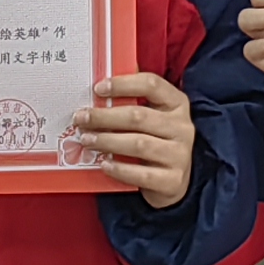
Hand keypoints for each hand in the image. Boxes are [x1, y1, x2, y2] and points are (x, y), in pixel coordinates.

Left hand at [74, 71, 198, 208]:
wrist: (175, 180)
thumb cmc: (157, 141)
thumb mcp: (154, 116)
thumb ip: (134, 100)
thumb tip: (103, 83)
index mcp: (177, 104)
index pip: (151, 85)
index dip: (123, 84)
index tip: (98, 89)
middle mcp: (182, 127)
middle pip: (139, 116)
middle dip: (105, 117)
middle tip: (81, 119)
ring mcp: (179, 155)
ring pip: (138, 144)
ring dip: (108, 141)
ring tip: (87, 140)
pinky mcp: (172, 180)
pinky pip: (141, 174)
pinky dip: (119, 169)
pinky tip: (103, 164)